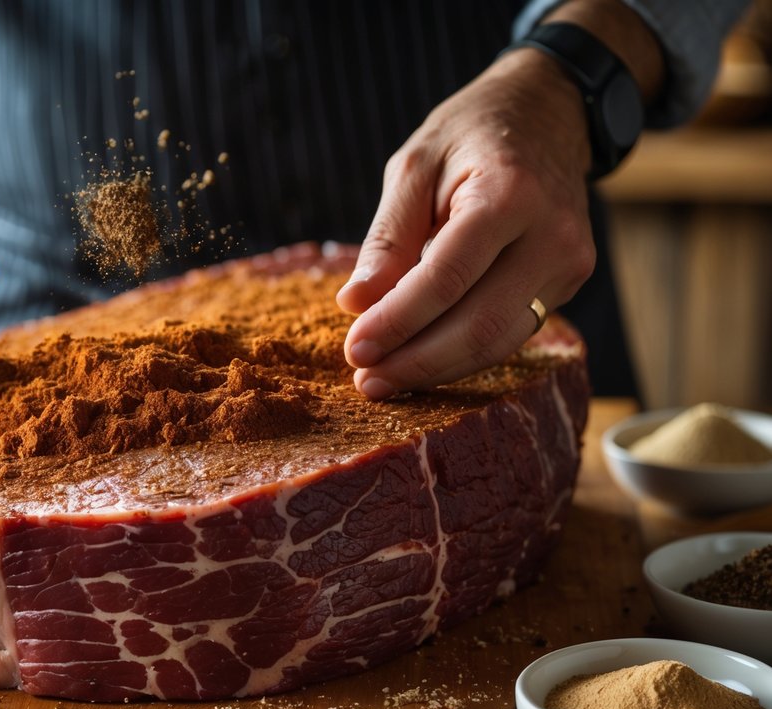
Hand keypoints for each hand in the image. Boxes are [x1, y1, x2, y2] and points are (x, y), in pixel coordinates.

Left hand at [337, 47, 595, 398]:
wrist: (550, 113)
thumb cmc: (471, 134)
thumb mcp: (416, 166)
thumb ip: (388, 238)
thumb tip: (356, 304)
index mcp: (509, 195)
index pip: (447, 279)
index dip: (398, 322)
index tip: (354, 348)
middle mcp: (552, 235)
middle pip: (480, 324)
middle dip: (416, 361)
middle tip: (364, 379)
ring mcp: (569, 263)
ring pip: (499, 341)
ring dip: (437, 369)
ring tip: (384, 380)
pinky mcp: (568, 283)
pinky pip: (511, 332)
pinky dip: (462, 353)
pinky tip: (420, 361)